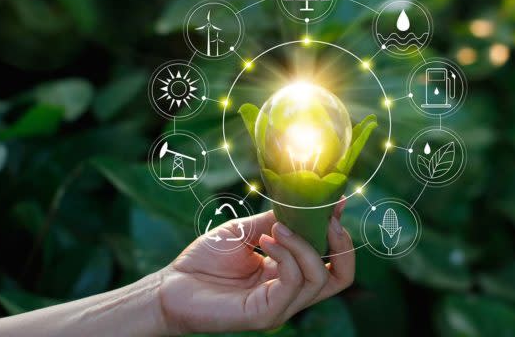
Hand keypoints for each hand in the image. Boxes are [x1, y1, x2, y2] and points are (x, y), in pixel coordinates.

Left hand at [157, 200, 353, 333]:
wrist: (171, 285)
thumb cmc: (206, 260)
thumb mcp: (247, 231)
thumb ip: (276, 221)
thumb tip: (306, 201)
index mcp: (290, 274)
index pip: (332, 260)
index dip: (339, 232)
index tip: (337, 202)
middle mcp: (291, 293)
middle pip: (341, 277)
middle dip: (342, 244)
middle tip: (329, 218)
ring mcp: (281, 305)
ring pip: (319, 277)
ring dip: (303, 243)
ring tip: (277, 228)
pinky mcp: (267, 314)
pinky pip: (293, 282)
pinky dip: (286, 255)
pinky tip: (266, 241)